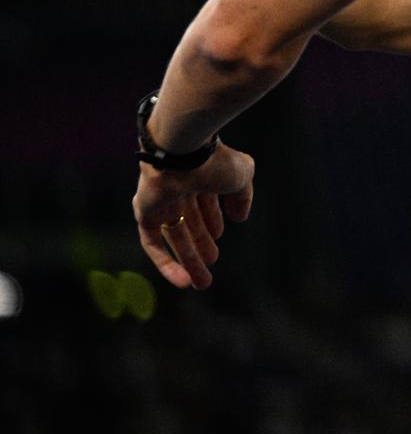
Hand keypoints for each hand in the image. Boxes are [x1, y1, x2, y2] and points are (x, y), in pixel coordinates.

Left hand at [131, 144, 255, 289]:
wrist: (182, 151)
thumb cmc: (214, 160)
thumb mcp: (241, 176)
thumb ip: (242, 197)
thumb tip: (240, 218)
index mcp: (199, 175)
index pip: (204, 201)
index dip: (212, 220)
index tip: (220, 237)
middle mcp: (178, 188)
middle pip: (188, 223)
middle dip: (200, 246)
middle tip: (211, 265)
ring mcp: (160, 201)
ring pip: (174, 237)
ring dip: (187, 260)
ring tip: (201, 282)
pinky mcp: (144, 213)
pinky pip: (152, 243)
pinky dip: (166, 263)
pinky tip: (182, 280)